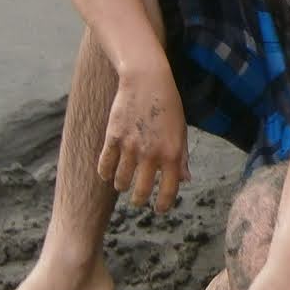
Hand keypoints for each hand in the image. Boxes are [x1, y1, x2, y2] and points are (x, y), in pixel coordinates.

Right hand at [98, 65, 189, 211]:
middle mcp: (151, 153)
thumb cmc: (168, 105)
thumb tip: (185, 180)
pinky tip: (107, 174)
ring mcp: (130, 146)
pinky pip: (105, 165)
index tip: (159, 209)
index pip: (168, 190)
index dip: (163, 205)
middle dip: (138, 200)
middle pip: (140, 191)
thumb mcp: (181, 131)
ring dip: (121, 187)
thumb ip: (182, 158)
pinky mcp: (113, 137)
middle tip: (137, 200)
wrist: (147, 80)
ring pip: (120, 181)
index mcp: (172, 153)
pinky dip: (105, 173)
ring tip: (122, 185)